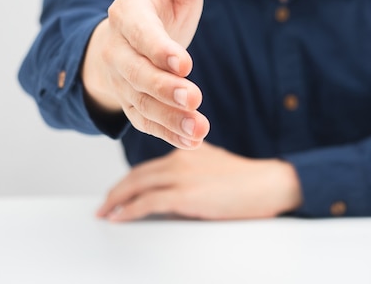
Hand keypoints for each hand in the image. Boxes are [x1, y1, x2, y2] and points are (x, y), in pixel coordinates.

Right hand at [81, 0, 226, 148]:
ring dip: (169, 118)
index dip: (160, 49)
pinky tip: (192, 141)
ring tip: (199, 130)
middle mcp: (117, 48)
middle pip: (136, 73)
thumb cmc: (160, 3)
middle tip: (195, 98)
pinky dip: (166, 133)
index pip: (140, 33)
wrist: (129, 32)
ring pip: (140, 102)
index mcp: (127, 13)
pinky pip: (144, 121)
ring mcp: (121, 78)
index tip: (186, 64)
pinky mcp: (130, 101)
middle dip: (164, 88)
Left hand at [96, 143, 302, 220]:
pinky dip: (128, 211)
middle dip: (117, 191)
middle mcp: (179, 159)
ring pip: (136, 186)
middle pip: (137, 175)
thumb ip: (194, 168)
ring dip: (116, 201)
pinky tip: (119, 218)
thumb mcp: (215, 164)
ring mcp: (181, 175)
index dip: (130, 181)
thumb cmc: (247, 179)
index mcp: (186, 151)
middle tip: (104, 205)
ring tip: (106, 213)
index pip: (149, 166)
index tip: (119, 192)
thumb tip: (178, 186)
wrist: (266, 184)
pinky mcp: (184, 194)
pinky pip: (146, 202)